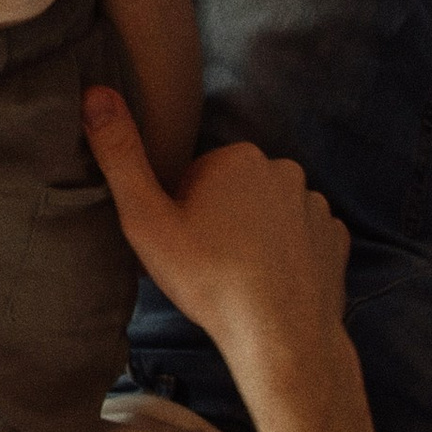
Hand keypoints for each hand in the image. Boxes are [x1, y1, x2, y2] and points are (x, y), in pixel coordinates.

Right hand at [81, 86, 348, 420]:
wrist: (280, 337)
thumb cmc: (208, 278)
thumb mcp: (146, 220)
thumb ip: (119, 155)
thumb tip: (95, 93)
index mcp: (236, 157)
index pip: (196, 174)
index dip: (180, 209)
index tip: (180, 243)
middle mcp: (283, 170)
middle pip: (234, 190)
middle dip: (219, 217)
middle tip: (204, 261)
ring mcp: (316, 205)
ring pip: (270, 212)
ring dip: (254, 235)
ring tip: (237, 277)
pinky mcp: (336, 239)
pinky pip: (303, 236)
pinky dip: (288, 254)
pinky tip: (271, 283)